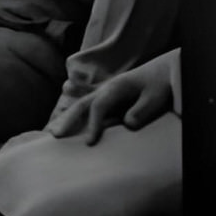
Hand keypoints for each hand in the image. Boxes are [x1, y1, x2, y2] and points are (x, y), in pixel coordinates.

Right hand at [47, 53, 174, 144]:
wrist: (162, 72)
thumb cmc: (159, 84)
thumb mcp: (155, 98)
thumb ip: (141, 110)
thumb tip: (127, 124)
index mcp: (115, 88)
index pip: (98, 107)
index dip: (92, 125)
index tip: (88, 143)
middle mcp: (105, 89)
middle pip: (81, 104)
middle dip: (67, 119)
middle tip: (55, 135)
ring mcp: (104, 93)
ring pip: (80, 104)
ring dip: (66, 118)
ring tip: (53, 131)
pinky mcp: (107, 99)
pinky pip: (86, 108)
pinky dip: (74, 116)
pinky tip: (66, 124)